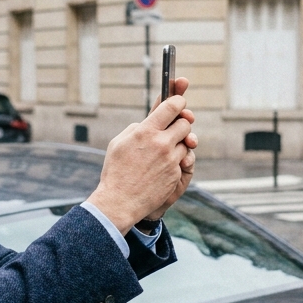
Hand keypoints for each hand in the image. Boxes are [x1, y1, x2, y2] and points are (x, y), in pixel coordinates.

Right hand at [86, 77, 197, 233]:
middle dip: (181, 122)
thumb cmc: (116, 171)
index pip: (172, 106)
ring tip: (163, 150)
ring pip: (186, 142)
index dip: (179, 100)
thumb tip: (150, 122)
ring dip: (178, 143)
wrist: (120, 201)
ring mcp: (171, 159)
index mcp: (146, 131)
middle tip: (174, 126)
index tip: (179, 101)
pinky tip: (161, 167)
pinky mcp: (176, 173)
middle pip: (185, 122)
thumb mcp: (119, 142)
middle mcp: (161, 143)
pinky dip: (176, 160)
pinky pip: (183, 160)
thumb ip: (137, 128)